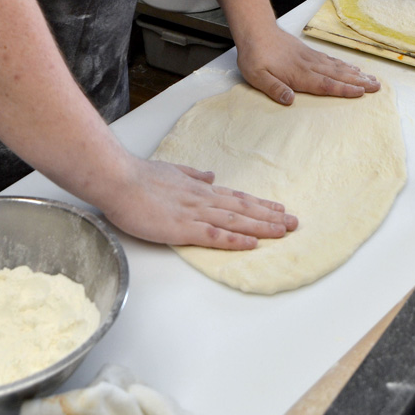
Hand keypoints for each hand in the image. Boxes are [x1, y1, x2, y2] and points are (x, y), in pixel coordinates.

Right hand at [100, 151, 297, 248]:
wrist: (120, 179)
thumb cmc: (139, 177)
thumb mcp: (172, 171)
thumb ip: (192, 175)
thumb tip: (211, 176)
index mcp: (199, 189)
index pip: (236, 197)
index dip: (258, 204)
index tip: (278, 208)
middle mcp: (203, 199)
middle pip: (243, 208)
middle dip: (270, 216)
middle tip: (295, 223)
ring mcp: (195, 213)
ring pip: (236, 220)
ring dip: (262, 226)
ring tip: (284, 231)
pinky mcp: (183, 227)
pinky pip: (215, 235)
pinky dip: (236, 239)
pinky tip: (252, 243)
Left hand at [236, 24, 379, 105]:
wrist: (255, 30)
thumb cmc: (255, 56)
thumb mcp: (257, 76)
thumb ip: (274, 88)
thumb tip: (290, 100)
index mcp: (299, 74)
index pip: (325, 84)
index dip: (344, 89)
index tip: (362, 92)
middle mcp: (309, 65)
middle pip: (338, 75)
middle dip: (358, 82)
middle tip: (377, 86)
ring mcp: (310, 58)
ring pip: (337, 67)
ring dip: (355, 73)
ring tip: (371, 78)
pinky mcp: (308, 52)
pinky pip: (330, 60)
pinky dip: (343, 64)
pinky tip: (351, 67)